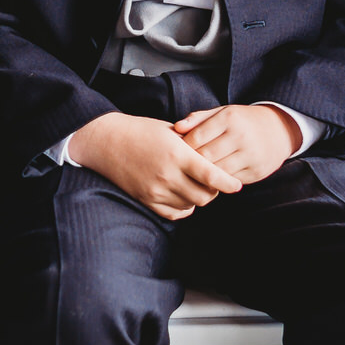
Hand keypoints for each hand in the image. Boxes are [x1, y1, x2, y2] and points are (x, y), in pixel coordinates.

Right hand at [70, 111, 241, 219]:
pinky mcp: (146, 200)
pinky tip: (183, 195)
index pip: (211, 175)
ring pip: (191, 205)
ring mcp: (155, 190)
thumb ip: (193, 146)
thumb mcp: (170, 131)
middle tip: (214, 182)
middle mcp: (167, 175)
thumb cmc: (141, 131)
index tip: (237, 185)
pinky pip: (174, 213)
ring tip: (196, 185)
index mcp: (176, 154)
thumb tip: (216, 158)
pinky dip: (184, 207)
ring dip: (198, 198)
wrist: (107, 142)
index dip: (228, 183)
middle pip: (205, 196)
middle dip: (214, 191)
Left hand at [171, 103, 299, 184]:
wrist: (279, 131)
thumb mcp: (222, 113)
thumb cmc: (242, 121)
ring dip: (204, 176)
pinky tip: (212, 179)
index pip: (197, 137)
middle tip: (182, 167)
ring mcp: (250, 155)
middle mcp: (241, 136)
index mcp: (229, 118)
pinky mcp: (256, 171)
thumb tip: (176, 128)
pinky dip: (219, 182)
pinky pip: (230, 181)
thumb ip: (198, 119)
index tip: (176, 152)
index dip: (183, 148)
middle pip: (205, 156)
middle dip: (191, 163)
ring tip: (194, 175)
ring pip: (217, 172)